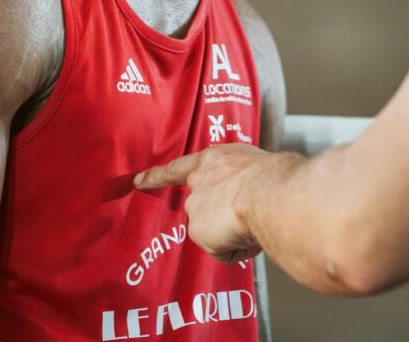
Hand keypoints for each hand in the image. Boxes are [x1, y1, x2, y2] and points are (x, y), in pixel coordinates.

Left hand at [134, 144, 268, 263]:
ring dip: (232, 231)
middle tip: (243, 216)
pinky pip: (221, 249)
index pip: (179, 167)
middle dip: (217, 213)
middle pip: (202, 204)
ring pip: (215, 229)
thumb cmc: (271, 175)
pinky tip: (249, 235)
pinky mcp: (198, 230)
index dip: (158, 176)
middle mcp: (199, 180)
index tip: (138, 180)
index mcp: (214, 159)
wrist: (266, 191)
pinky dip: (235, 248)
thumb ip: (238, 176)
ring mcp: (195, 206)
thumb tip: (244, 197)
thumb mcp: (253, 163)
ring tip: (255, 222)